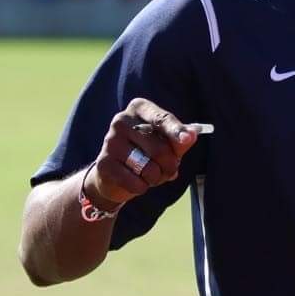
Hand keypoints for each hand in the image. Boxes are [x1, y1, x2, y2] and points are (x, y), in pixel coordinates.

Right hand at [85, 98, 201, 207]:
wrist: (114, 175)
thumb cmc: (147, 153)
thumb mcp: (167, 143)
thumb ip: (180, 140)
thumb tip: (191, 135)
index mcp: (140, 108)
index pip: (162, 119)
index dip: (176, 131)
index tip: (188, 139)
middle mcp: (122, 120)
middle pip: (159, 148)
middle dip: (170, 165)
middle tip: (168, 169)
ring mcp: (110, 141)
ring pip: (148, 168)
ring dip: (156, 178)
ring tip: (150, 174)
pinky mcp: (104, 163)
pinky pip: (135, 183)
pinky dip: (142, 187)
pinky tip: (135, 181)